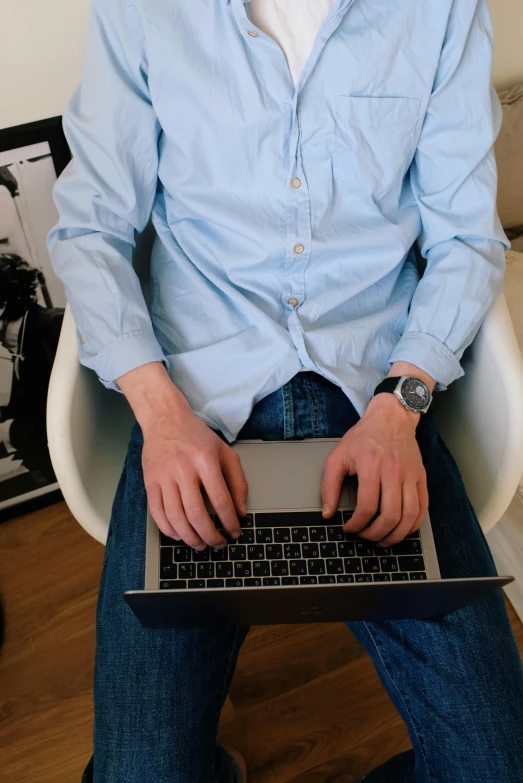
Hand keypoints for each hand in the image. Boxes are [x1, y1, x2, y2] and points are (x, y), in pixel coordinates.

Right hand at [117, 362, 247, 548]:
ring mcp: (163, 476)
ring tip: (200, 544)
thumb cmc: (197, 436)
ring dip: (189, 537)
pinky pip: (157, 512)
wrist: (165, 419)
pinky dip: (169, 529)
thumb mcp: (225, 452)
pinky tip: (179, 535)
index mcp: (205, 460)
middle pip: (196, 513)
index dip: (229, 521)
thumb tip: (240, 511)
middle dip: (209, 535)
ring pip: (175, 517)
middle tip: (218, 544)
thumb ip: (237, 481)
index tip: (234, 532)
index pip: (220, 499)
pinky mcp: (149, 481)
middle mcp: (183, 469)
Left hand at [320, 394, 428, 545]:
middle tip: (365, 537)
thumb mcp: (338, 456)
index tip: (349, 528)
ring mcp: (410, 475)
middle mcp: (393, 472)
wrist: (391, 418)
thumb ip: (329, 485)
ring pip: (409, 515)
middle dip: (376, 533)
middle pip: (390, 515)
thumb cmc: (364, 437)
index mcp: (371, 466)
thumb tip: (328, 512)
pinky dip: (414, 524)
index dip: (357, 524)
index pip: (367, 506)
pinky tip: (402, 529)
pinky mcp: (421, 477)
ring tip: (384, 540)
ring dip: (397, 534)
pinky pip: (423, 507)